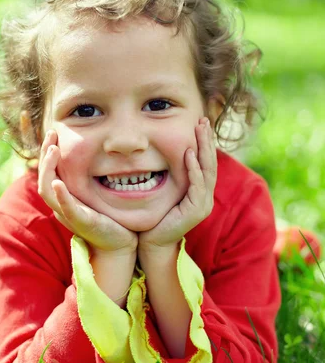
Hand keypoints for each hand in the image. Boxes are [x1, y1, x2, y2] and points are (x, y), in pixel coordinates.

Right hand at [38, 129, 137, 254]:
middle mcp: (61, 205)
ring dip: (48, 169)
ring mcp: (68, 214)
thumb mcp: (95, 193)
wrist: (119, 243)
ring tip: (53, 150)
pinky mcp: (81, 222)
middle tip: (52, 133)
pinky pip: (67, 208)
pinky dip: (61, 195)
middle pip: (44, 177)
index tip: (54, 132)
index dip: (47, 152)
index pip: (48, 171)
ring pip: (47, 190)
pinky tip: (58, 182)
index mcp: (63, 197)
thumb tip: (96, 150)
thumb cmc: (109, 217)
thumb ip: (89, 176)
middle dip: (45, 154)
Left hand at [138, 117, 216, 251]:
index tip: (199, 123)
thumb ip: (170, 175)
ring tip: (200, 130)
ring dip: (203, 149)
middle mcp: (205, 196)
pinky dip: (194, 169)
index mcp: (199, 190)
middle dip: (206, 140)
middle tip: (203, 120)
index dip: (204, 142)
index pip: (205, 161)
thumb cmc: (155, 216)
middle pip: (210, 162)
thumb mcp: (165, 191)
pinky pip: (197, 185)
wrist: (152, 242)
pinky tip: (189, 154)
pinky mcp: (196, 211)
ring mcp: (202, 204)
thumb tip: (162, 153)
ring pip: (207, 170)